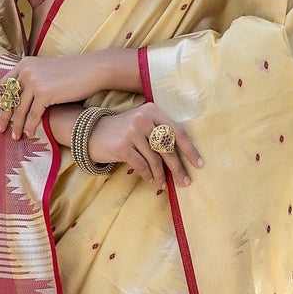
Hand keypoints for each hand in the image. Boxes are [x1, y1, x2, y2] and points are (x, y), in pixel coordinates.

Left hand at [0, 55, 101, 137]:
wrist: (92, 70)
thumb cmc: (72, 72)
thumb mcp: (46, 70)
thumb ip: (32, 78)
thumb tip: (19, 96)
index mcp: (25, 64)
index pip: (3, 84)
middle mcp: (27, 71)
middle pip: (8, 98)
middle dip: (3, 116)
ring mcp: (35, 82)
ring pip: (19, 109)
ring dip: (16, 125)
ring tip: (14, 136)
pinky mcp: (45, 93)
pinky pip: (33, 115)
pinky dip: (30, 126)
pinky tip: (29, 134)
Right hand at [85, 102, 202, 190]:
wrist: (93, 133)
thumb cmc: (124, 131)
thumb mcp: (142, 123)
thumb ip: (160, 132)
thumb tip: (184, 156)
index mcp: (153, 110)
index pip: (177, 131)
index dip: (190, 150)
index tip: (200, 164)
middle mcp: (143, 118)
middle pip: (168, 147)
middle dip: (178, 167)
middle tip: (186, 181)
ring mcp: (132, 132)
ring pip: (155, 159)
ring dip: (161, 175)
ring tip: (164, 183)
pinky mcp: (122, 146)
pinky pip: (142, 165)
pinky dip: (148, 175)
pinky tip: (151, 180)